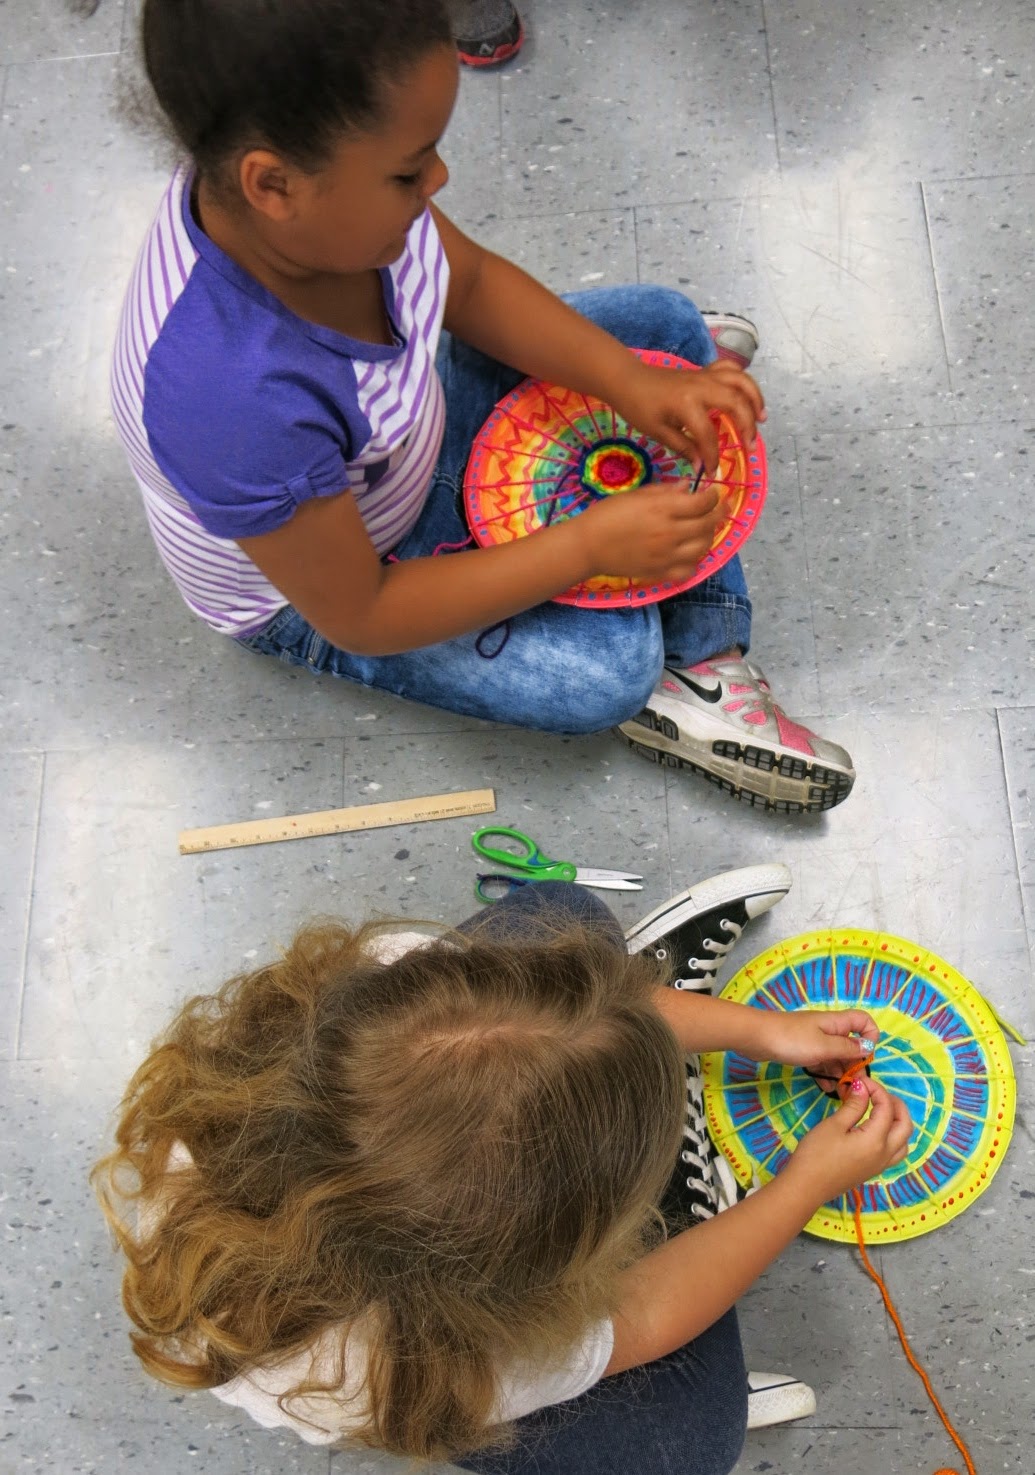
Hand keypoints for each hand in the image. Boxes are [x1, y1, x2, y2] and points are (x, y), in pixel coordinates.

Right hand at [575, 477, 726, 583]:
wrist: (588, 546)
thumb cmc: (608, 514)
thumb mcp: (636, 495)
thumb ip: (665, 492)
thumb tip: (688, 488)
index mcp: (663, 509)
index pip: (703, 502)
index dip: (713, 495)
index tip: (712, 492)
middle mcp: (670, 533)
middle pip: (708, 524)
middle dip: (719, 513)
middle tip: (719, 508)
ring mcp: (667, 555)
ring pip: (704, 547)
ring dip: (709, 536)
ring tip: (703, 529)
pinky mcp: (661, 572)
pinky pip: (689, 570)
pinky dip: (695, 562)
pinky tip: (689, 553)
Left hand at [609, 358, 766, 474]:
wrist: (629, 380)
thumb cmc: (639, 407)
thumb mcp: (658, 433)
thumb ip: (684, 448)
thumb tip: (702, 466)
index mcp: (686, 404)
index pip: (708, 434)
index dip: (712, 455)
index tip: (712, 470)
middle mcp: (701, 386)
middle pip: (735, 403)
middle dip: (746, 426)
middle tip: (750, 446)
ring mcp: (705, 376)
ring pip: (740, 381)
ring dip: (755, 399)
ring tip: (761, 419)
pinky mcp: (705, 371)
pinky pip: (730, 370)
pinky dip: (743, 380)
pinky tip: (748, 396)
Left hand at [760, 1009, 879, 1082]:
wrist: (755, 1037)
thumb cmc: (791, 1039)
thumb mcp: (823, 1046)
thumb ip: (847, 1048)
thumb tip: (869, 1047)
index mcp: (836, 1023)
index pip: (864, 1022)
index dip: (871, 1037)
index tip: (865, 1059)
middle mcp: (828, 1030)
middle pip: (851, 1044)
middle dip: (855, 1064)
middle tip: (854, 1087)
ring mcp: (815, 1040)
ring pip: (837, 1056)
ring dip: (841, 1073)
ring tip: (842, 1092)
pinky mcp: (804, 1050)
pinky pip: (822, 1062)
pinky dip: (826, 1074)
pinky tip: (826, 1087)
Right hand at [784, 1077, 913, 1205]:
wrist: (806, 1186)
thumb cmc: (816, 1154)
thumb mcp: (834, 1125)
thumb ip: (854, 1106)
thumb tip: (863, 1088)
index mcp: (876, 1140)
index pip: (886, 1108)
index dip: (875, 1089)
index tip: (858, 1080)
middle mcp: (885, 1153)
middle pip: (905, 1124)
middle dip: (895, 1104)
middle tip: (875, 1093)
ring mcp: (881, 1164)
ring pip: (904, 1140)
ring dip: (898, 1121)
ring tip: (880, 1109)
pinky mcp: (874, 1170)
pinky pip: (896, 1151)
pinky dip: (894, 1136)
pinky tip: (877, 1130)